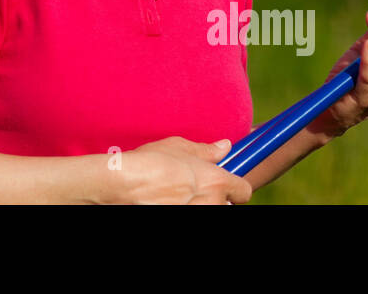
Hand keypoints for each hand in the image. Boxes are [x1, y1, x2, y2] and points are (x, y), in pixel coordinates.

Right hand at [115, 136, 252, 203]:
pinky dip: (182, 208)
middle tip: (191, 190)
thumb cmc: (150, 162)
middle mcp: (213, 203)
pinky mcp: (185, 220)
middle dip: (214, 198)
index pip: (244, 191)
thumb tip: (225, 147)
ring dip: (199, 204)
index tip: (222, 184)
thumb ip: (207, 150)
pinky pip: (192, 215)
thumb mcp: (178, 147)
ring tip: (175, 197)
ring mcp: (199, 214)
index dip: (234, 187)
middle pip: (226, 205)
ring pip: (209, 210)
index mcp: (217, 181)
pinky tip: (165, 202)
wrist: (124, 185)